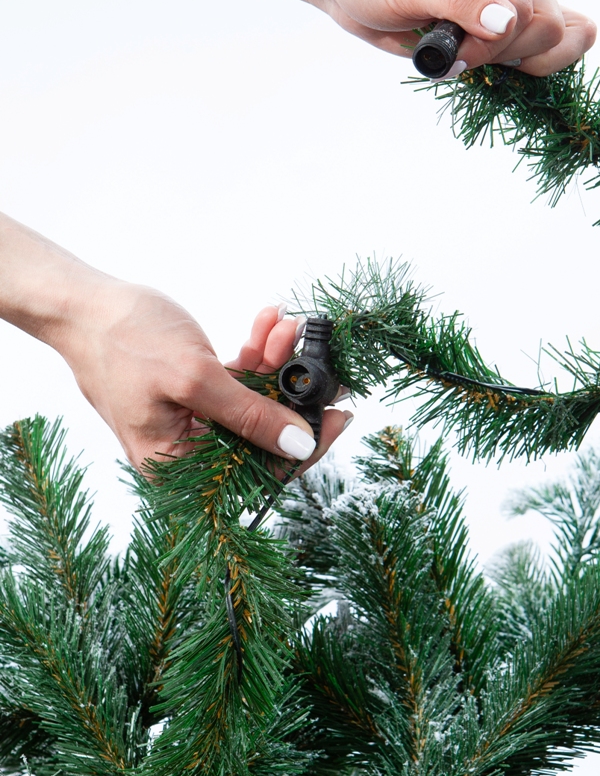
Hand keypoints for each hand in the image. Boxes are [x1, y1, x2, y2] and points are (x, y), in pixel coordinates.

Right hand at [58, 280, 350, 472]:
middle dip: (292, 394)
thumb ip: (248, 415)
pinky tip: (268, 323)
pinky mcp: (194, 393)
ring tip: (287, 328)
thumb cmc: (121, 339)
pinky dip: (255, 355)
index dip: (304, 447)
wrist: (82, 302)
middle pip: (260, 438)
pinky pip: (237, 382)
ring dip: (276, 364)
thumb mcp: (193, 378)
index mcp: (176, 466)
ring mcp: (190, 422)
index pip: (256, 473)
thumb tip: (298, 445)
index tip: (340, 416)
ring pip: (254, 403)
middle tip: (322, 363)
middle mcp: (185, 452)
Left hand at [247, 0, 595, 77]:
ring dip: (511, 65)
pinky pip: (544, 52)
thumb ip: (459, 1)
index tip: (449, 53)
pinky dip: (526, 68)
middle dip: (503, 55)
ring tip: (463, 56)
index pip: (526, 7)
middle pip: (549, 28)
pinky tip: (497, 69)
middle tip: (455, 55)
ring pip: (552, 44)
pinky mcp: (505, 25)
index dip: (493, 43)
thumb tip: (507, 23)